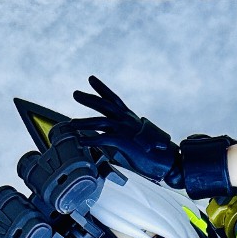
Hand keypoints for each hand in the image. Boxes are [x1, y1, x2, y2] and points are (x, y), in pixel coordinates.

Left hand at [54, 76, 181, 186]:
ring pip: (99, 122)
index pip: (113, 98)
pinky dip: (91, 141)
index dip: (101, 88)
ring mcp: (124, 129)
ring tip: (70, 124)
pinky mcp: (123, 141)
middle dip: (88, 99)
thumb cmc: (155, 153)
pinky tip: (81, 142)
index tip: (91, 79)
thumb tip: (117, 145)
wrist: (167, 158)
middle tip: (75, 93)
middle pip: (103, 105)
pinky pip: (103, 139)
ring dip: (83, 123)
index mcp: (129, 118)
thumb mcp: (138, 140)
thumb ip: (125, 138)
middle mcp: (125, 120)